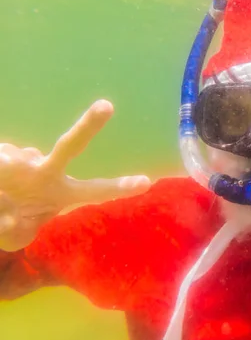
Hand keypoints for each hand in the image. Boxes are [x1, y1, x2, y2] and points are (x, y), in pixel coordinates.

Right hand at [0, 100, 150, 251]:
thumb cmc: (11, 218)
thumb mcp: (17, 234)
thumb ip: (17, 231)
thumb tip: (12, 217)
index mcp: (61, 193)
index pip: (94, 191)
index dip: (119, 187)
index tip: (146, 182)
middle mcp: (46, 172)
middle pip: (70, 146)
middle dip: (88, 126)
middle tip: (107, 106)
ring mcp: (22, 161)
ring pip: (15, 160)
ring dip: (6, 172)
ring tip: (2, 195)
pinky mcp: (0, 157)